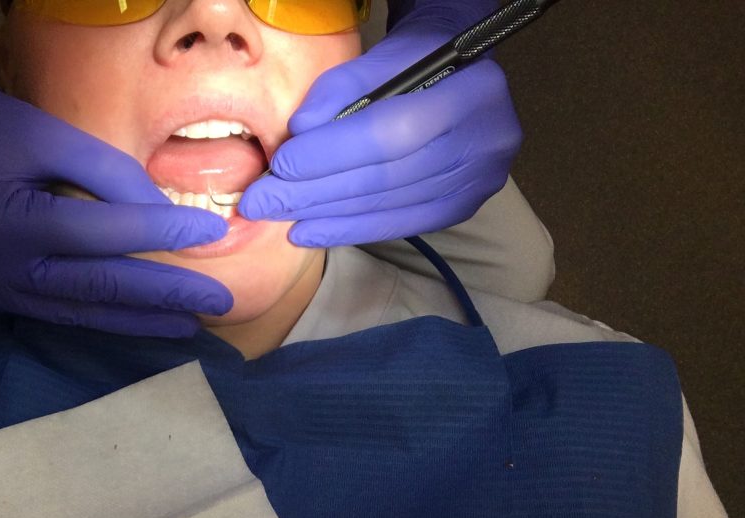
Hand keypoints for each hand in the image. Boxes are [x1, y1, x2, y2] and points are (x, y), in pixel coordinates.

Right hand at [0, 4, 230, 336]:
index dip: (158, 231)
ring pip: (73, 312)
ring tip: (187, 324)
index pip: (95, 234)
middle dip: (161, 295)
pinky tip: (134, 317)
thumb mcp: (41, 130)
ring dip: (135, 319)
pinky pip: (49, 310)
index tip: (211, 232)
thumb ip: (105, 173)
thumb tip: (162, 215)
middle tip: (217, 304)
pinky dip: (96, 313)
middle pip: (92, 288)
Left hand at [238, 5, 521, 246]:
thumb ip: (345, 86)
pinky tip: (312, 231)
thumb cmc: (419, 55)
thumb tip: (300, 131)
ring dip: (328, 216)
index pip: (389, 133)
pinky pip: (400, 224)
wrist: (463, 67)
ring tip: (280, 218)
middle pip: (386, 177)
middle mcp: (487, 140)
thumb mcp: (386, 52)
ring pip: (389, 205)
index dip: (330, 153)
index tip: (281, 165)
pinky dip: (351, 228)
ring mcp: (481, 180)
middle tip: (263, 202)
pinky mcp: (464, 205)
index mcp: (473, 90)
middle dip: (317, 193)